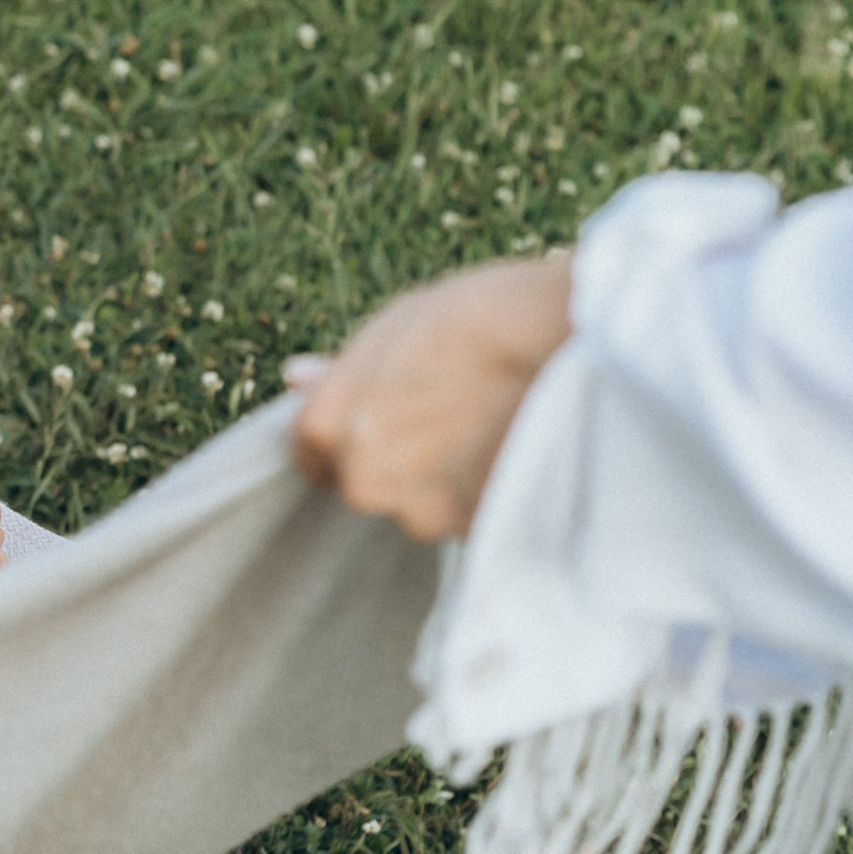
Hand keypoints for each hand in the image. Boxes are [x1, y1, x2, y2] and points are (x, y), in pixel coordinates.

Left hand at [288, 251, 573, 541]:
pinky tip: (511, 453)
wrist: (555, 340)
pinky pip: (470, 516)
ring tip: (486, 432)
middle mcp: (365, 481)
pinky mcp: (477, 532)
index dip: (347, 435)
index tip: (380, 420)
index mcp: (329, 428)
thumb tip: (297, 380)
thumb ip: (341, 373)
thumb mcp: (390, 328)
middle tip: (445, 419)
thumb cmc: (470, 321)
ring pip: (422, 506)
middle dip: (396, 462)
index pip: (313, 454)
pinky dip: (484, 494)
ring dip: (443, 483)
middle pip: (368, 484)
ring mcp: (422, 513)